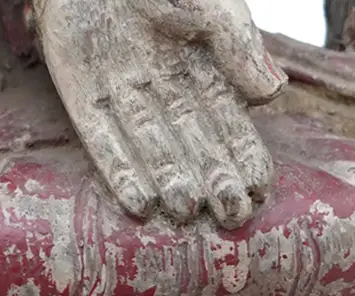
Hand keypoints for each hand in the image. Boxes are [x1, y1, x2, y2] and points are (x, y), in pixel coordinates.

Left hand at [34, 0, 286, 227]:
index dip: (243, 155)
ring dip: (170, 182)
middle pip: (192, 143)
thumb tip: (273, 95)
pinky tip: (140, 204)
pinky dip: (120, 173)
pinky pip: (103, 143)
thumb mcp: (213, 8)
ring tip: (188, 212)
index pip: (227, 121)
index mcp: (200, 68)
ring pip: (150, 148)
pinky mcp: (81, 99)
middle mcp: (163, 90)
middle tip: (233, 216)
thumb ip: (239, 48)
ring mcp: (122, 96)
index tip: (259, 188)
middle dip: (213, 180)